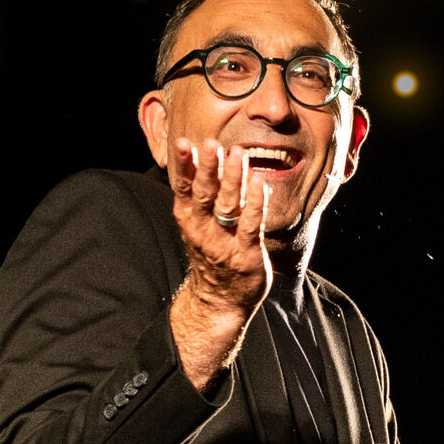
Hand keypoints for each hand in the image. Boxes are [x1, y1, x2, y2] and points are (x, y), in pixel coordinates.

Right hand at [172, 137, 270, 314]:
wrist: (220, 300)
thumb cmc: (212, 253)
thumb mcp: (198, 223)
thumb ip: (200, 193)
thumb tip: (203, 156)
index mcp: (189, 219)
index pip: (184, 188)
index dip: (184, 165)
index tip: (184, 143)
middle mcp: (203, 230)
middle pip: (204, 194)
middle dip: (208, 168)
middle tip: (212, 144)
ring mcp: (225, 242)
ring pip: (228, 206)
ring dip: (233, 180)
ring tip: (238, 155)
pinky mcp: (247, 254)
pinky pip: (251, 226)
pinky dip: (256, 204)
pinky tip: (260, 184)